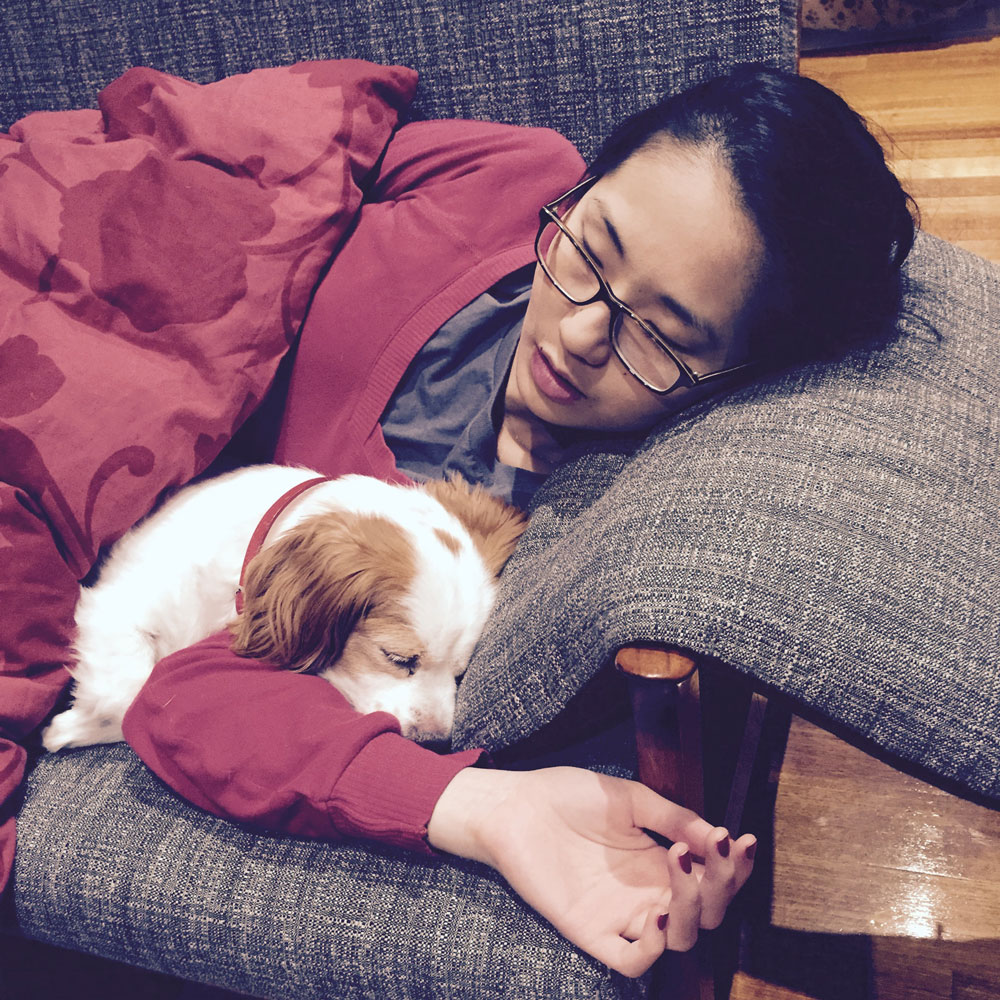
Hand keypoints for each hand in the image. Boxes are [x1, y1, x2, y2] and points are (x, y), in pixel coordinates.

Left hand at [427, 766, 755, 977]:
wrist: (516, 806)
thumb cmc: (568, 796)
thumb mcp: (628, 799)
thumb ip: (672, 816)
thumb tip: (716, 835)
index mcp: (660, 861)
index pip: (713, 878)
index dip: (734, 867)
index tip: (739, 839)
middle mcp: (648, 892)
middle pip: (707, 913)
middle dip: (722, 885)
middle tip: (717, 850)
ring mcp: (622, 915)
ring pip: (680, 938)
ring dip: (693, 909)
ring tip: (680, 864)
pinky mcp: (592, 932)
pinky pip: (632, 959)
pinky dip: (654, 945)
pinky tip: (657, 909)